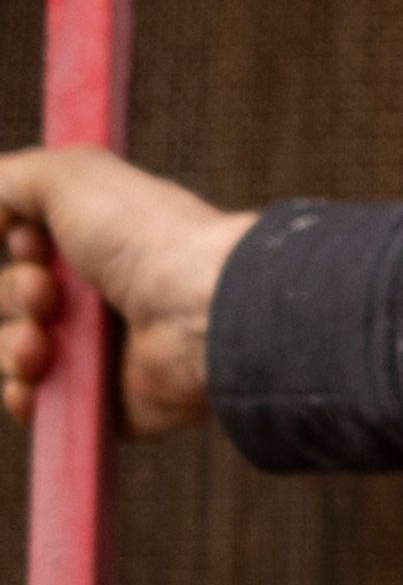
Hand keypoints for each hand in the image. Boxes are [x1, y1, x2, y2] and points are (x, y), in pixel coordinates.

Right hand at [0, 146, 257, 432]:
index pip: (27, 250)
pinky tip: (34, 383)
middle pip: (15, 300)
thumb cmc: (144, 235)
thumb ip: (13, 180)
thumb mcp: (70, 177)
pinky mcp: (111, 403)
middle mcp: (103, 296)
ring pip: (19, 353)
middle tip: (46, 294)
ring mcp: (107, 352)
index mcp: (101, 243)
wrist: (202, 308)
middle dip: (15, 295)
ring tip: (43, 341)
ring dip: (14, 346)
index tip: (32, 241)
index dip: (18, 245)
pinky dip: (28, 397)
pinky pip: (46, 407)